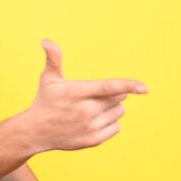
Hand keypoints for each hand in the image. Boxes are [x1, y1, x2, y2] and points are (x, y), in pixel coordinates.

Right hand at [27, 39, 147, 151]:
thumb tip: (45, 41)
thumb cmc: (45, 100)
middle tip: (92, 96)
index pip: (108, 87)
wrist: (36, 131)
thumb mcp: (48, 78)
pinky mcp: (94, 140)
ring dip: (112, 108)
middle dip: (112, 94)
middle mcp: (85, 111)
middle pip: (118, 98)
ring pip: (120, 112)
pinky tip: (92, 121)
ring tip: (91, 109)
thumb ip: (53, 58)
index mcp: (76, 92)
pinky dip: (109, 122)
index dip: (128, 85)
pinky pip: (116, 127)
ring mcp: (90, 127)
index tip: (145, 88)